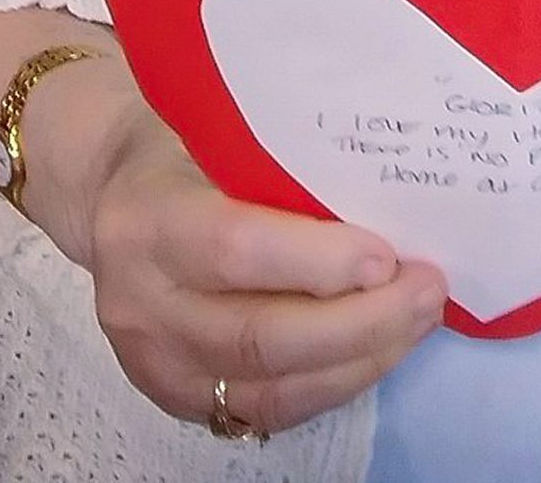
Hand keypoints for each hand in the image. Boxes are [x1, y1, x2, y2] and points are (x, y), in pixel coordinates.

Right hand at [72, 90, 445, 435]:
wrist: (111, 199)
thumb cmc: (181, 149)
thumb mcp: (212, 131)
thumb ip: (275, 160)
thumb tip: (386, 180)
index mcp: (148, 223)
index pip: (237, 250)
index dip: (318, 262)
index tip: (388, 256)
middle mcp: (143, 305)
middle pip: (262, 336)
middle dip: (362, 322)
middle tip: (428, 289)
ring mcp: (156, 364)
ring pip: (273, 387)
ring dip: (361, 359)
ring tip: (420, 319)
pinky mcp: (179, 399)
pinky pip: (269, 410)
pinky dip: (335, 383)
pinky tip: (379, 350)